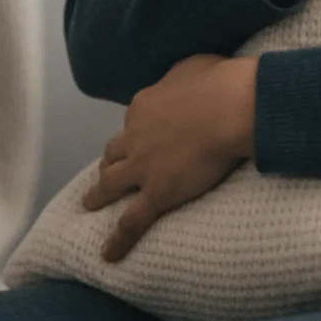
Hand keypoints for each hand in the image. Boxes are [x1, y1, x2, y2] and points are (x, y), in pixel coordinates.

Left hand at [82, 54, 257, 262]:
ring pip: (110, 184)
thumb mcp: (193, 66)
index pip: (134, 121)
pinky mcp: (156, 194)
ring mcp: (142, 168)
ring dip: (98, 193)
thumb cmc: (219, 83)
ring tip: (91, 203)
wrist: (229, 108)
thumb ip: (179, 76)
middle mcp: (134, 137)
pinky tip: (108, 255)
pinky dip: (117, 240)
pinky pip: (131, 222)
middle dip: (109, 162)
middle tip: (109, 171)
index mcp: (142, 107)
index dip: (138, 130)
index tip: (147, 135)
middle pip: (113, 152)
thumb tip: (183, 81)